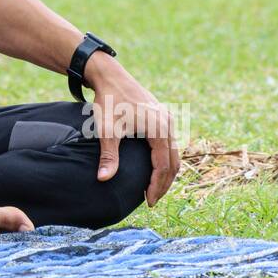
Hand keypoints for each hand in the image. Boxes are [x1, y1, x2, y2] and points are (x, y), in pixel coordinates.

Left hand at [84, 53, 179, 206]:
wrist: (109, 75)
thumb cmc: (108, 101)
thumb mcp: (107, 129)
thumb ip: (108, 155)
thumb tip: (104, 179)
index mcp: (159, 129)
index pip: (164, 166)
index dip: (157, 186)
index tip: (148, 202)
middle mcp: (168, 124)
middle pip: (174, 162)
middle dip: (164, 183)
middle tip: (151, 200)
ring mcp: (167, 118)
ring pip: (174, 153)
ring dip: (166, 172)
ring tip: (153, 188)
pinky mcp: (161, 115)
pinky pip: (169, 143)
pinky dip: (165, 159)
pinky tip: (153, 167)